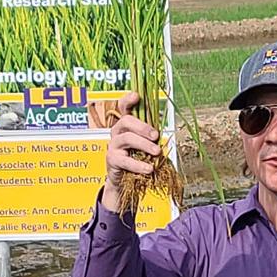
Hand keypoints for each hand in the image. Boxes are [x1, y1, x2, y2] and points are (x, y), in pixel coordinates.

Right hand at [102, 92, 161, 212]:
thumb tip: (163, 131)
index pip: (124, 107)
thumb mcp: (147, 144)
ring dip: (144, 144)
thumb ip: (152, 135)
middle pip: (126, 121)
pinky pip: (125, 160)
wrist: (126, 181)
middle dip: (143, 126)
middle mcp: (117, 132)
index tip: (136, 96)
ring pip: (127, 138)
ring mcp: (113, 145)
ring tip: (156, 152)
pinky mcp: (112, 160)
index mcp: (126, 125)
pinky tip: (148, 168)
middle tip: (156, 136)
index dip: (128, 100)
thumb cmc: (138, 158)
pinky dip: (138, 165)